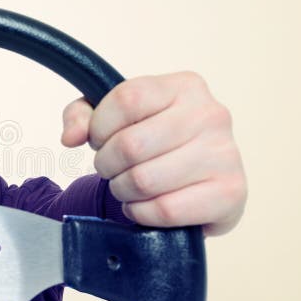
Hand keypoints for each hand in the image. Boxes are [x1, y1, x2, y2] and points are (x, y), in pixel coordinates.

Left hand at [61, 71, 246, 235]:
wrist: (198, 185)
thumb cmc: (153, 144)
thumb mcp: (114, 118)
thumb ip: (82, 115)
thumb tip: (71, 137)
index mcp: (185, 86)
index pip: (127, 99)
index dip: (100, 126)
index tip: (100, 139)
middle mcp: (211, 114)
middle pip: (131, 144)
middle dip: (107, 164)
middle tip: (112, 169)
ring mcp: (225, 154)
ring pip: (145, 180)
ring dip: (123, 191)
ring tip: (128, 187)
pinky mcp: (229, 193)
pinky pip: (165, 209)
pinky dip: (142, 213)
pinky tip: (144, 206)